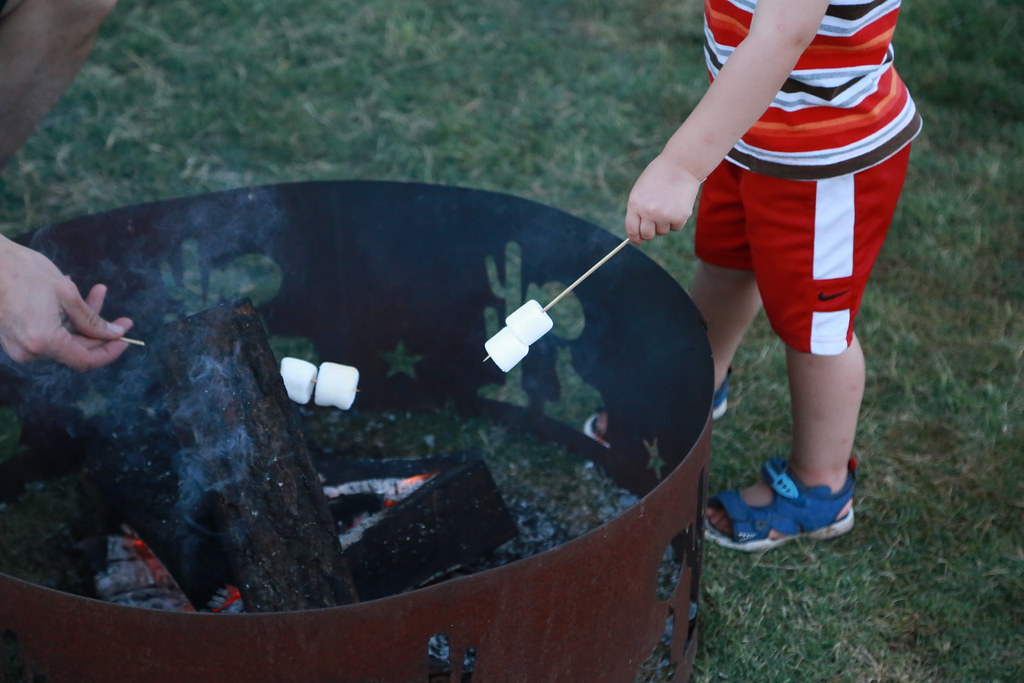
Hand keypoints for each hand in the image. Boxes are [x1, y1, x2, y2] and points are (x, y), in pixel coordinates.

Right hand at [0, 236, 132, 370]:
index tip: (126, 337)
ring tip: (97, 290)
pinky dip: (65, 320)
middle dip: (99, 329)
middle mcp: (29, 351)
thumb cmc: (24, 272)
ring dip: (84, 320)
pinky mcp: (14, 338)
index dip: (110, 351)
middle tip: (118, 310)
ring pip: (65, 340)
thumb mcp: (66, 293)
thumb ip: (92, 320)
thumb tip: (115, 334)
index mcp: (44, 342)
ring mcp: (19, 347)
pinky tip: (71, 296)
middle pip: (77, 349)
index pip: (86, 361)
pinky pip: (49, 335)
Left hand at [624, 154, 702, 244]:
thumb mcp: (640, 191)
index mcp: (635, 205)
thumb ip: (637, 210)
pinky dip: (677, 219)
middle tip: (655, 221)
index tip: (638, 240)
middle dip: (650, 231)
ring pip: (662, 231)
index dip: (635, 238)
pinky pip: (676, 227)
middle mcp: (648, 212)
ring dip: (665, 223)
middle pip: (647, 235)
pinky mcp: (680, 217)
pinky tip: (677, 204)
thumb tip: (638, 231)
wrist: (681, 165)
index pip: (632, 230)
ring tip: (668, 204)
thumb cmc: (659, 176)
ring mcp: (664, 216)